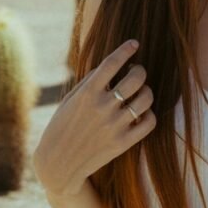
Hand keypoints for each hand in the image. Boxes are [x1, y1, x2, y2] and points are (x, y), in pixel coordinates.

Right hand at [33, 40, 156, 196]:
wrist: (58, 163)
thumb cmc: (63, 126)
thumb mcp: (71, 100)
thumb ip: (91, 82)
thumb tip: (113, 64)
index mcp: (87, 93)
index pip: (111, 63)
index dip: (126, 50)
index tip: (134, 43)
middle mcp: (102, 107)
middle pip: (136, 78)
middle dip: (139, 70)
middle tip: (136, 72)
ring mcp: (114, 125)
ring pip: (146, 98)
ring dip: (147, 92)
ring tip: (140, 93)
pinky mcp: (123, 143)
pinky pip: (149, 122)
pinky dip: (149, 115)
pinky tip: (141, 114)